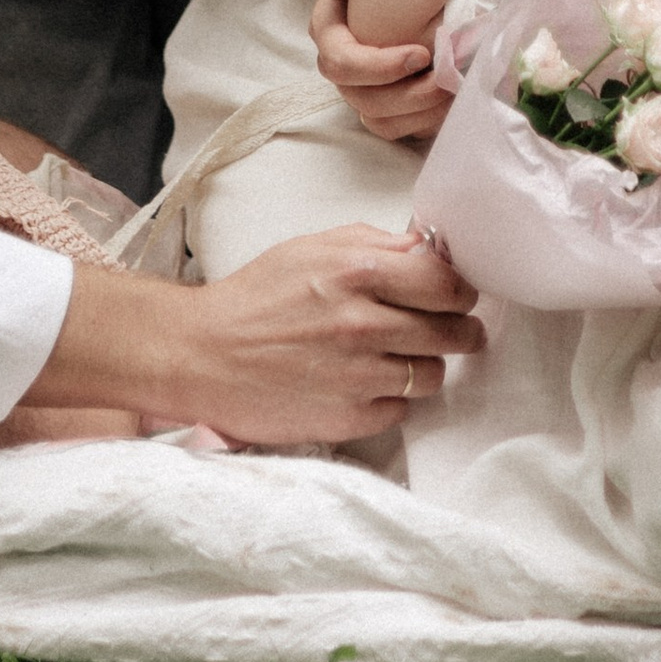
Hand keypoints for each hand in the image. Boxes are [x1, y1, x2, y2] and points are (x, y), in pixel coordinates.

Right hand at [46, 229, 482, 445]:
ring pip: (434, 373)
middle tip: (452, 329)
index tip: (457, 295)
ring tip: (401, 357)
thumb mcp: (311, 249)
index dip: (459, 289)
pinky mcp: (349, 417)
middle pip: (452, 331)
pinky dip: (393, 397)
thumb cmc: (255, 298)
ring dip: (426, 364)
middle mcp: (363, 323)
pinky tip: (369, 383)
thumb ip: (373, 244)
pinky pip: (402, 408)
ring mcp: (359, 375)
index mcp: (357, 272)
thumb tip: (426, 250)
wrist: (201, 355)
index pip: (447, 282)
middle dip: (459, 329)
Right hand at [310, 0, 451, 144]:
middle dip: (408, 95)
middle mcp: (342, 69)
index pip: (341, 62)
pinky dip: (427, 122)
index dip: (378, 66)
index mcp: (328, 33)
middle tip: (447, 79)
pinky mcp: (388, 107)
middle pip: (362, 99)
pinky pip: (400, 129)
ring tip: (455, 93)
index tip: (421, 53)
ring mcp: (363, 90)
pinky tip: (455, 103)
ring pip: (380, 122)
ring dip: (420, 114)